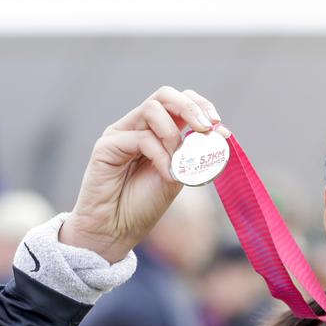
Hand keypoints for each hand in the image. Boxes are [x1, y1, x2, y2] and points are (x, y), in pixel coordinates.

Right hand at [59, 86, 229, 262]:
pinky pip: (142, 138)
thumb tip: (220, 133)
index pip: (179, 102)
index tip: (218, 126)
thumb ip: (193, 154)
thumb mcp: (179, 176)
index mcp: (156, 131)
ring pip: (153, 109)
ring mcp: (120, 133)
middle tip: (206, 128)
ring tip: (177, 164)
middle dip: (191, 108)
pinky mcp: (106, 145)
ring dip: (173, 135)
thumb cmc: (143, 205)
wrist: (114, 230)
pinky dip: (161, 156)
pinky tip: (167, 175)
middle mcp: (137, 126)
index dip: (201, 107)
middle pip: (165, 95)